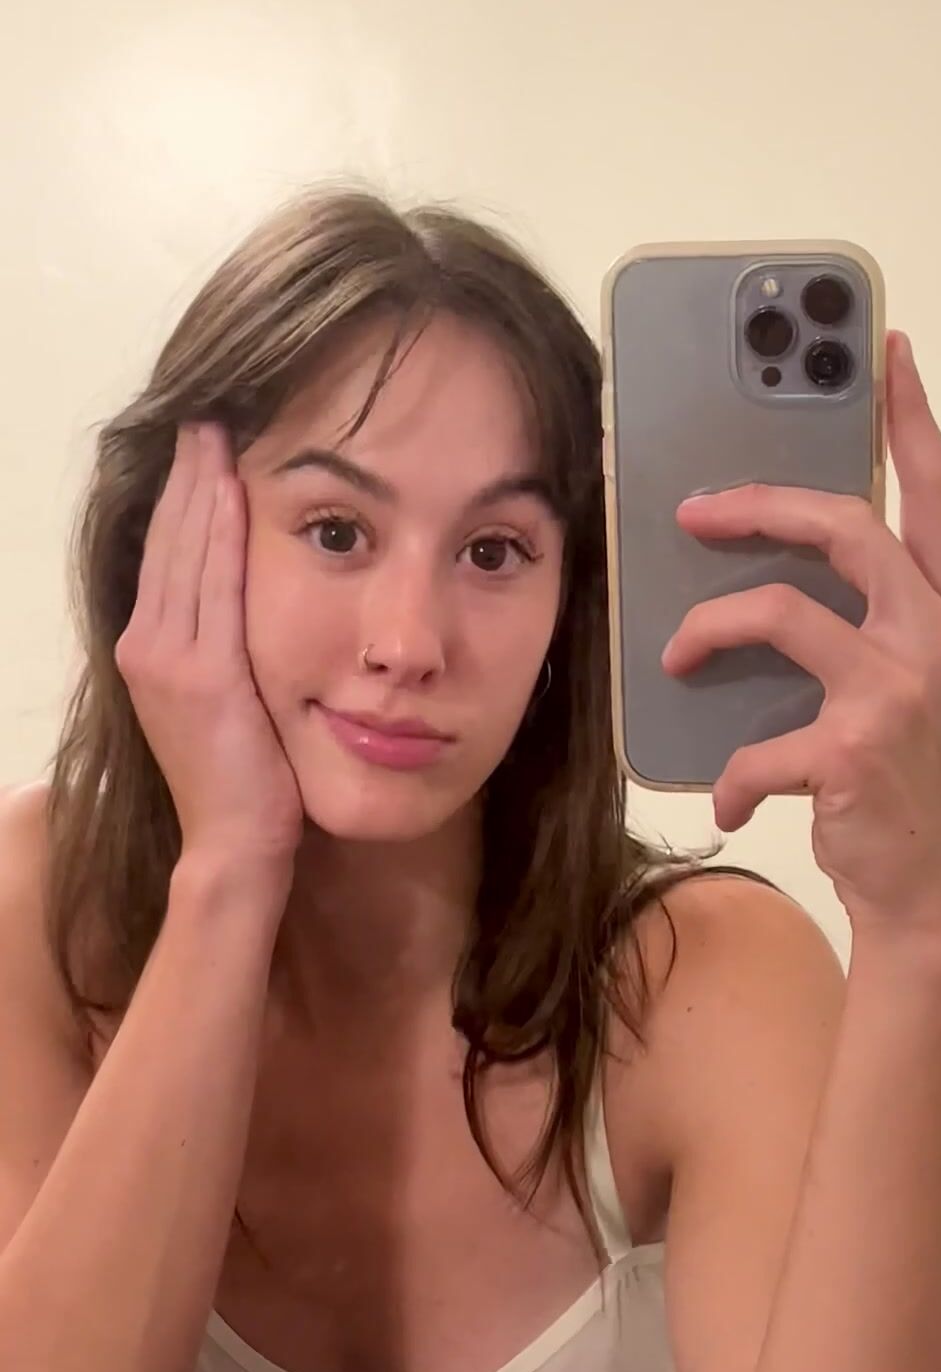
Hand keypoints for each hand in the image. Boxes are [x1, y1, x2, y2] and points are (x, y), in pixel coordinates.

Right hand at [115, 422, 303, 874]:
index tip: (203, 445)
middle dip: (188, 475)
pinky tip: (233, 488)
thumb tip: (249, 600)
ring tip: (216, 431)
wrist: (235, 842)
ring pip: (185, 552)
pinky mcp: (200, 675)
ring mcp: (167, 660)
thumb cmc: (246, 778)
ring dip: (201, 486)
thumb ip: (225, 646)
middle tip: (207, 414)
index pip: (166, 554)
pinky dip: (221, 532)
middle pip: (168, 540)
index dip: (182, 496)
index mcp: (148, 650)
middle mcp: (145, 646)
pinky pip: (213, 585)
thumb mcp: (227, 698)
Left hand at [662, 331, 940, 936]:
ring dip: (708, 628)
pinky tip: (727, 801)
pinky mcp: (849, 749)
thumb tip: (768, 571)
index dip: (909, 418)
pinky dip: (729, 774)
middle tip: (694, 510)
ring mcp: (897, 692)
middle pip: (842, 527)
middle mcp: (935, 638)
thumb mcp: (905, 689)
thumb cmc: (900, 782)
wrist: (922, 889)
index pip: (935, 494)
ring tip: (675, 656)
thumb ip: (865, 624)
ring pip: (778, 612)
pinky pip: (756, 739)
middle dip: (757, 506)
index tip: (883, 352)